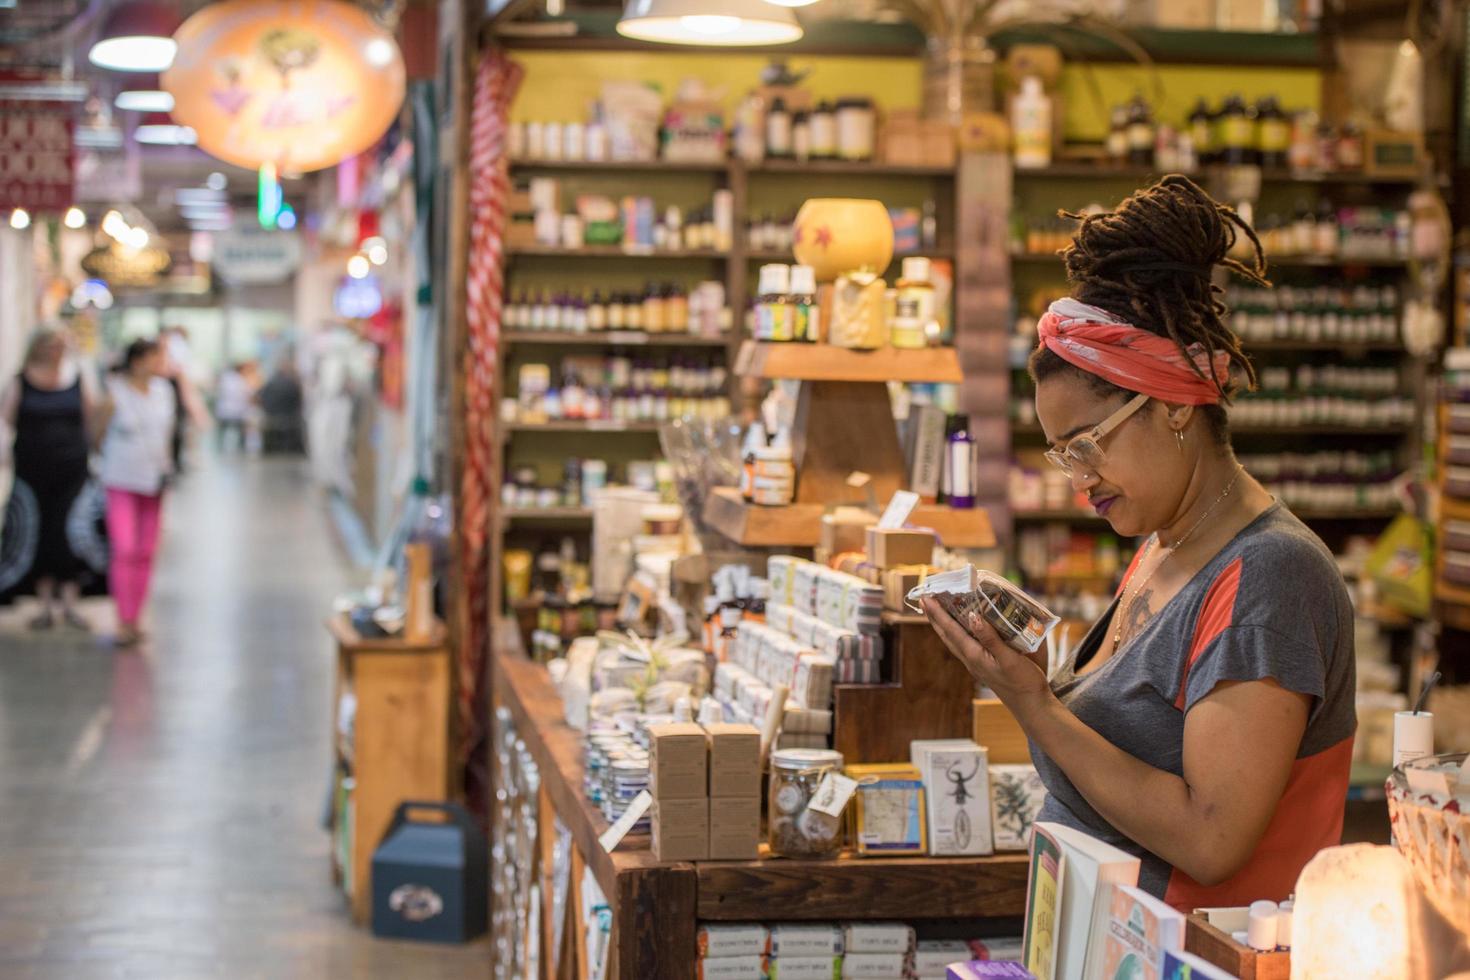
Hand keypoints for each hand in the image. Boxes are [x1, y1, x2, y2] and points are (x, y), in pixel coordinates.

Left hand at [921, 597, 1052, 714]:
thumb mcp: (1009, 658)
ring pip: (953, 641)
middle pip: (946, 635)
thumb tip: (973, 618)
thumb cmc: (1023, 682)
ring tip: (937, 611)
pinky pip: (963, 645)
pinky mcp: (983, 666)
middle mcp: (971, 659)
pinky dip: (957, 633)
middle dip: (935, 618)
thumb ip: (991, 639)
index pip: (951, 630)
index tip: (926, 598)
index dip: (938, 614)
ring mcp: (976, 664)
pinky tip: (962, 629)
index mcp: (974, 655)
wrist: (1031, 705)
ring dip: (943, 626)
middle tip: (924, 600)